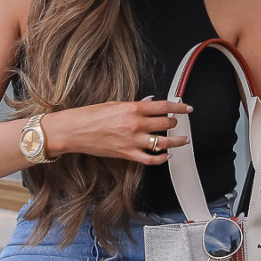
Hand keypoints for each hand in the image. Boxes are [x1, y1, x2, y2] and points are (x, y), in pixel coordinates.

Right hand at [45, 98, 191, 165]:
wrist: (73, 130)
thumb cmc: (90, 116)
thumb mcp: (114, 104)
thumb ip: (135, 105)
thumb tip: (151, 102)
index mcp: (132, 108)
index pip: (164, 106)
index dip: (179, 107)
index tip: (187, 108)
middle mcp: (135, 124)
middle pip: (166, 123)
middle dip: (174, 123)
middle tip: (176, 123)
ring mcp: (132, 140)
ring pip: (163, 142)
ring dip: (177, 141)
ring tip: (183, 141)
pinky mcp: (127, 154)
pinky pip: (150, 159)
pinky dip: (162, 158)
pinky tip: (167, 155)